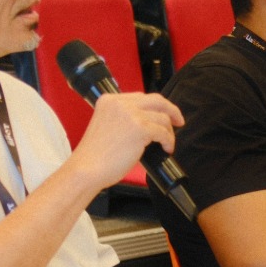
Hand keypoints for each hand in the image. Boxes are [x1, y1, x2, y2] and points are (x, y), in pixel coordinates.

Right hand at [70, 93, 184, 190]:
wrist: (86, 169)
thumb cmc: (95, 156)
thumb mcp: (106, 125)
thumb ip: (124, 118)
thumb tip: (149, 121)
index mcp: (109, 100)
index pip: (141, 97)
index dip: (156, 106)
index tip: (164, 115)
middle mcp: (120, 103)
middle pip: (156, 100)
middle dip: (171, 111)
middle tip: (179, 122)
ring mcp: (131, 115)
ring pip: (162, 118)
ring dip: (169, 132)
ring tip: (167, 144)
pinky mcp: (140, 129)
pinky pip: (163, 132)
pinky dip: (168, 141)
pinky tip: (167, 149)